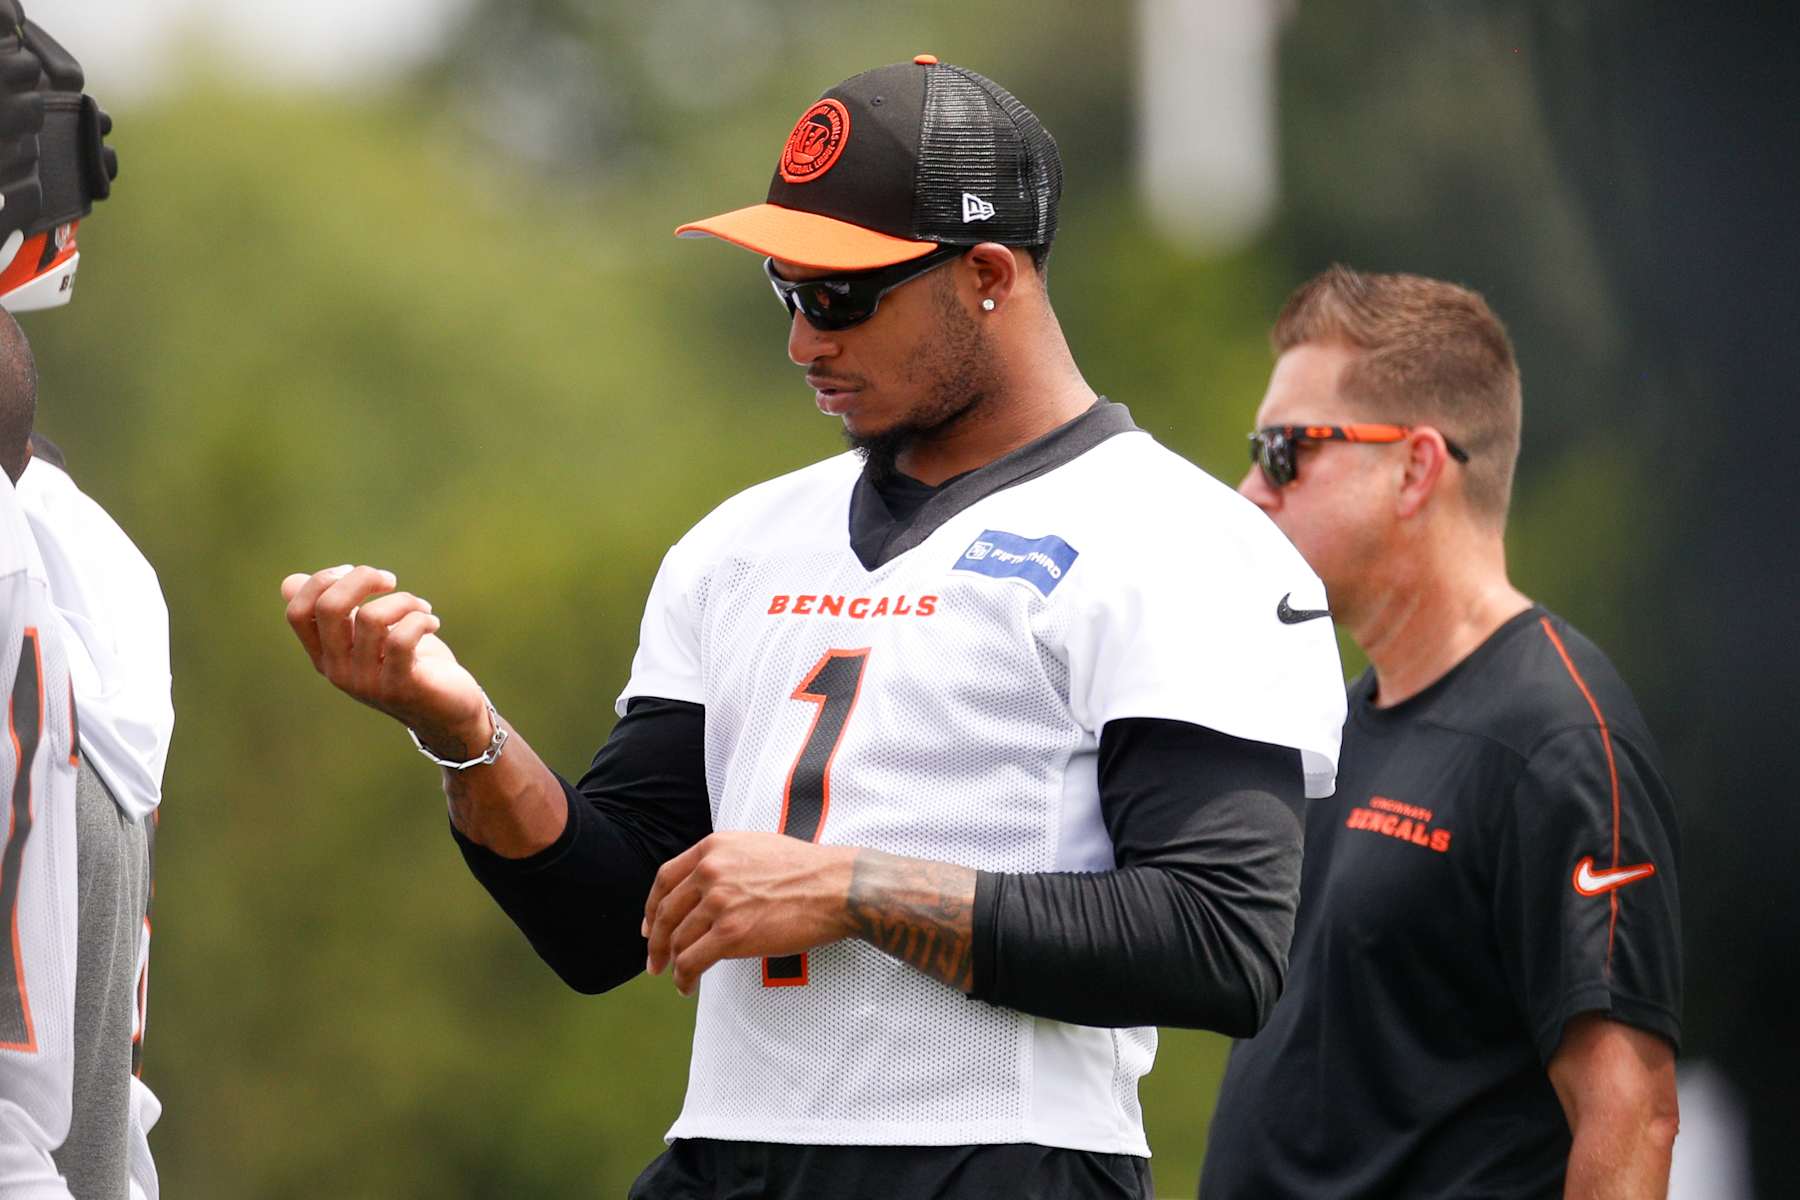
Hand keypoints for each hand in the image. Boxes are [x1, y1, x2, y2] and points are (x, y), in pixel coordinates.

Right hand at [281, 564, 487, 752]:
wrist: (446, 713)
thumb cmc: (406, 664)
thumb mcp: (366, 636)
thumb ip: (334, 612)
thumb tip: (289, 582)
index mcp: (324, 656)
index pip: (297, 613)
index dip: (321, 581)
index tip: (353, 571)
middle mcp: (338, 671)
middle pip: (329, 608)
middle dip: (361, 578)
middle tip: (389, 580)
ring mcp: (367, 682)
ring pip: (372, 618)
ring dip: (404, 600)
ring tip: (421, 608)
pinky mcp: (400, 687)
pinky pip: (402, 638)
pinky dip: (421, 619)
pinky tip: (432, 623)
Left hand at [642, 832, 857, 995]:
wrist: (834, 886)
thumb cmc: (803, 869)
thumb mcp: (753, 847)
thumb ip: (722, 862)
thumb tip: (702, 890)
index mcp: (712, 849)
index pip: (665, 880)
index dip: (652, 907)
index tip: (650, 926)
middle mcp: (709, 872)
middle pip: (666, 913)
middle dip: (656, 942)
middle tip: (654, 961)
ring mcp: (719, 903)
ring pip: (678, 941)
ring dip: (673, 964)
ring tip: (678, 977)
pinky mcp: (731, 934)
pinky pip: (692, 962)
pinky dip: (684, 978)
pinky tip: (687, 985)